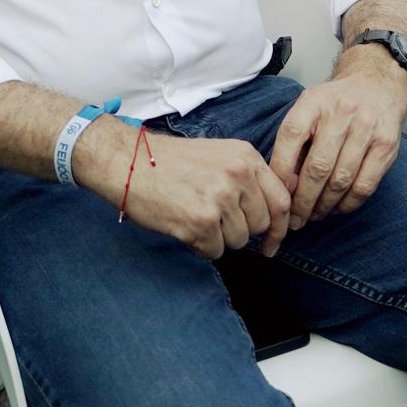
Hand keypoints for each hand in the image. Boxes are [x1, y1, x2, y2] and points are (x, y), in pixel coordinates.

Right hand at [104, 131, 290, 258]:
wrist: (125, 161)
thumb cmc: (166, 161)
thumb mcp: (216, 155)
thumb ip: (246, 177)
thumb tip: (274, 212)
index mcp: (245, 156)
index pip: (282, 200)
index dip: (280, 226)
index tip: (272, 241)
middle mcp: (238, 175)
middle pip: (260, 224)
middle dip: (240, 230)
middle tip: (213, 220)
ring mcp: (221, 199)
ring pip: (238, 241)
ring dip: (217, 237)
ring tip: (192, 215)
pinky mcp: (201, 222)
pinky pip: (215, 251)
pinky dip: (199, 245)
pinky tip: (182, 225)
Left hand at [269, 61, 406, 229]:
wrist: (376, 84)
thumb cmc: (335, 103)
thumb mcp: (308, 109)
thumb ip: (295, 142)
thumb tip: (284, 185)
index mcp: (313, 102)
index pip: (290, 137)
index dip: (281, 171)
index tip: (277, 195)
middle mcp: (341, 113)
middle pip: (318, 166)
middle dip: (303, 200)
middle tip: (294, 219)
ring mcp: (367, 128)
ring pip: (341, 180)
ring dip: (324, 205)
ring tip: (313, 216)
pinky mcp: (386, 145)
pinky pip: (365, 185)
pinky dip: (349, 203)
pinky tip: (337, 208)